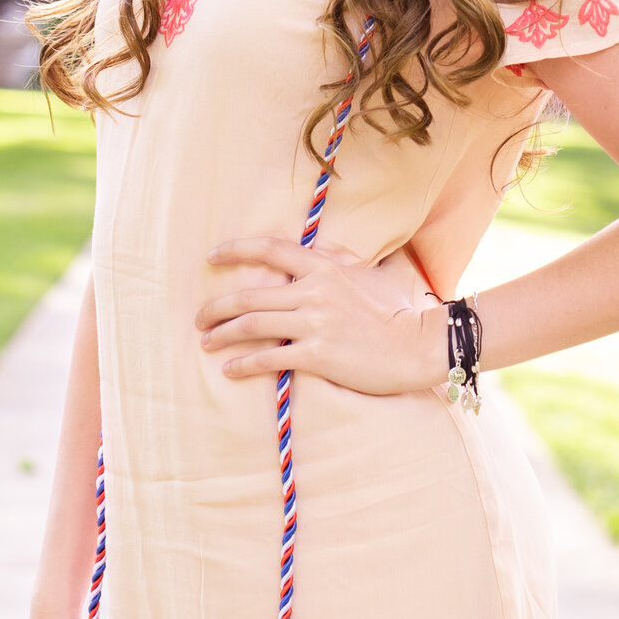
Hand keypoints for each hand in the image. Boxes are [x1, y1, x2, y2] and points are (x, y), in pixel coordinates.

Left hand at [196, 237, 447, 394]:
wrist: (418, 345)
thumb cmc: (398, 311)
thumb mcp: (368, 277)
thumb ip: (340, 268)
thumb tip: (325, 259)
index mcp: (325, 268)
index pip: (271, 250)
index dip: (236, 250)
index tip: (212, 256)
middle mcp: (314, 292)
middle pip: (250, 295)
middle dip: (217, 307)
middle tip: (200, 317)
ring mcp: (315, 324)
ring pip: (252, 325)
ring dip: (222, 333)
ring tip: (207, 341)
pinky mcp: (317, 355)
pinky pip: (269, 358)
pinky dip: (244, 364)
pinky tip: (230, 369)